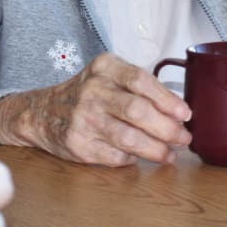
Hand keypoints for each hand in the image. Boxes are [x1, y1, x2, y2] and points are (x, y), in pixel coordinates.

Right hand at [0, 53, 191, 166]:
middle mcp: (92, 90)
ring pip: (128, 137)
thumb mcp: (107, 75)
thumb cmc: (86, 93)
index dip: (167, 99)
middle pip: (137, 110)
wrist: (40, 112)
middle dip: (167, 128)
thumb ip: (138, 86)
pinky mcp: (78, 144)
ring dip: (155, 149)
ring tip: (169, 154)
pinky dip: (131, 159)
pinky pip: (114, 156)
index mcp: (104, 67)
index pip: (140, 80)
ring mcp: (83, 118)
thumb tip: (177, 109)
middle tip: (183, 137)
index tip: (185, 113)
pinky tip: (139, 157)